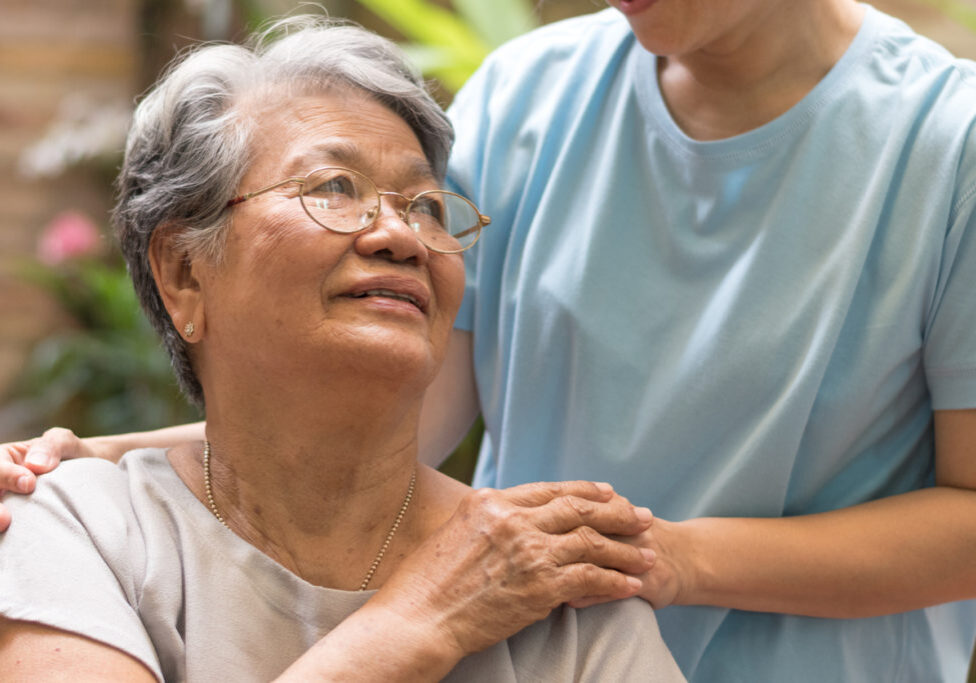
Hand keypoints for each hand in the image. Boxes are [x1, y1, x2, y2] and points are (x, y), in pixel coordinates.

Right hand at [0, 427, 88, 531]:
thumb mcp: (65, 442)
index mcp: (3, 459)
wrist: (89, 481)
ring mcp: (5, 505)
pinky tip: (11, 546)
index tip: (29, 484)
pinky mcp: (12, 525)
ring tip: (4, 528)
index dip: (6, 475)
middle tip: (5, 520)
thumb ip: (52, 445)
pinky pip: (5, 536)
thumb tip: (36, 465)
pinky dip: (6, 540)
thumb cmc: (72, 457)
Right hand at [368, 480, 655, 659]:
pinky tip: (631, 584)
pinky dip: (615, 580)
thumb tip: (511, 524)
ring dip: (625, 548)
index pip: (549, 490)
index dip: (584, 491)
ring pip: (590, 541)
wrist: (418, 620)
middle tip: (643, 516)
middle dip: (617, 512)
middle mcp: (513, 520)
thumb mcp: (453, 535)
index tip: (608, 493)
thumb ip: (487, 523)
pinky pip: (590, 578)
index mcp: (490, 502)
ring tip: (649, 553)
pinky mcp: (539, 586)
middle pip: (577, 509)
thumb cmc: (425, 585)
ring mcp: (528, 552)